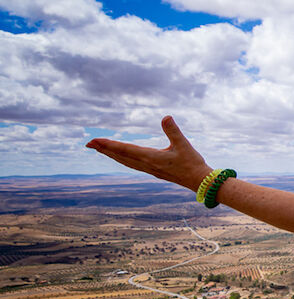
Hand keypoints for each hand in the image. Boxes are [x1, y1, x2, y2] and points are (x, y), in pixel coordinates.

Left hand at [86, 116, 212, 191]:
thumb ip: (173, 130)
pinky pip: (131, 164)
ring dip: (111, 154)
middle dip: (104, 149)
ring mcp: (149, 169)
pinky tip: (121, 157)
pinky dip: (122, 159)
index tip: (95, 141)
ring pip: (124, 161)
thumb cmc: (192, 163)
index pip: (125, 149)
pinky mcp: (153, 170)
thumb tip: (166, 116)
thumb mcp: (184, 145)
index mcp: (151, 158)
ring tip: (99, 149)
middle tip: (88, 143)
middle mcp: (147, 164)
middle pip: (120, 156)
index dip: (109, 144)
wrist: (199, 181)